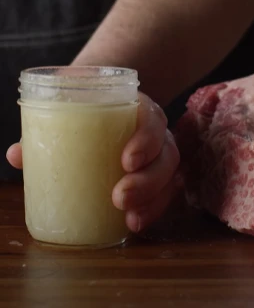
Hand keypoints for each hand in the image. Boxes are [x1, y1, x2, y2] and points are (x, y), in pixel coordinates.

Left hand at [6, 92, 180, 232]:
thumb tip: (17, 155)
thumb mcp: (69, 103)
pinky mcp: (156, 173)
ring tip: (131, 218)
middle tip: (120, 197)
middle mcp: (154, 132)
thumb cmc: (87, 102)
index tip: (126, 161)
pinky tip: (134, 222)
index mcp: (136, 109)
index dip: (146, 139)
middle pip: (166, 154)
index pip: (152, 119)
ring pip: (170, 176)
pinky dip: (153, 208)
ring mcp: (158, 153)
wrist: (105, 98)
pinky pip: (165, 191)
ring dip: (153, 199)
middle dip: (148, 180)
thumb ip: (46, 127)